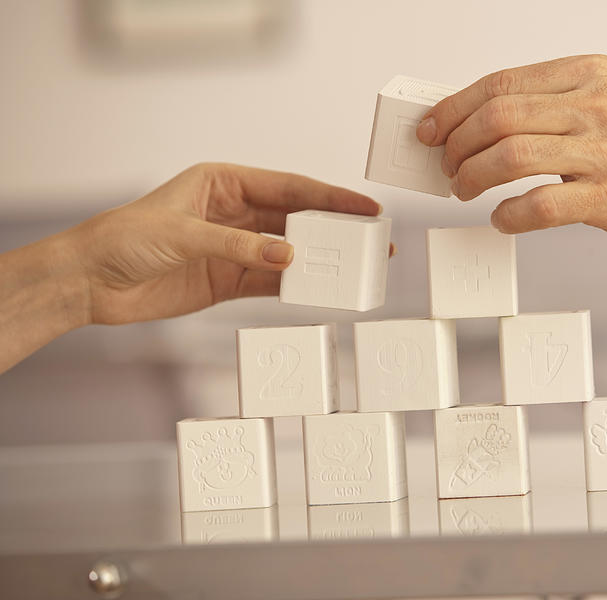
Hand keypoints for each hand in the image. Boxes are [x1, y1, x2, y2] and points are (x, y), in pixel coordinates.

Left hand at [69, 163, 383, 323]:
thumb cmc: (124, 238)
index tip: (365, 207)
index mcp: (224, 183)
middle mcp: (234, 212)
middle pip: (296, 218)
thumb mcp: (183, 234)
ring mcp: (234, 246)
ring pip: (288, 250)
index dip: (330, 197)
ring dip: (318, 260)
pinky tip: (317, 290)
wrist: (90, 281)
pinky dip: (294, 286)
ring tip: (353, 268)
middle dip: (334, 229)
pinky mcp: (227, 279)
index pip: (289, 188)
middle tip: (372, 240)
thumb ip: (239, 245)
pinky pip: (270, 280)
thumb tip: (289, 255)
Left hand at [416, 55, 606, 256]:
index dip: (455, 107)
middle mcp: (595, 106)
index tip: (432, 128)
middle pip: (499, 117)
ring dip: (473, 177)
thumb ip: (544, 105)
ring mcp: (604, 151)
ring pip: (512, 156)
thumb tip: (472, 121)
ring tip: (464, 189)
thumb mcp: (598, 103)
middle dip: (458, 144)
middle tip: (448, 165)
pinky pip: (540, 205)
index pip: (502, 83)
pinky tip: (501, 218)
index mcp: (587, 74)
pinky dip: (509, 215)